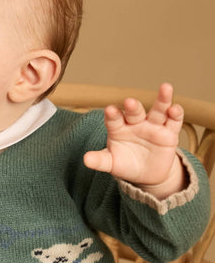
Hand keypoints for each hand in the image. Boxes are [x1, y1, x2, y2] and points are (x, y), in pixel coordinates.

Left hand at [83, 83, 185, 198]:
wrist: (147, 174)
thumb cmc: (125, 164)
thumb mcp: (112, 163)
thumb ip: (100, 160)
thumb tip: (85, 159)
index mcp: (118, 128)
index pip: (114, 120)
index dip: (112, 115)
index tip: (110, 110)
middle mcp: (135, 123)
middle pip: (134, 112)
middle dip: (133, 107)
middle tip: (129, 102)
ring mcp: (153, 126)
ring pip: (158, 110)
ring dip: (162, 99)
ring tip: (166, 87)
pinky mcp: (169, 133)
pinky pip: (173, 121)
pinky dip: (176, 114)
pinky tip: (175, 108)